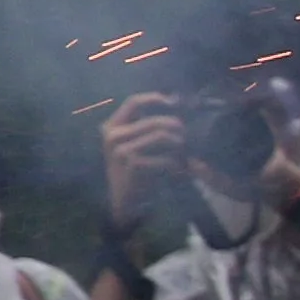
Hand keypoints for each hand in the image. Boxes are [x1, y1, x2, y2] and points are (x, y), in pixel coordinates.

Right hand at [100, 94, 185, 223]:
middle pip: (155, 120)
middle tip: (186, 139)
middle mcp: (112, 135)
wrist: (126, 200)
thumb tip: (175, 101)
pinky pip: (164, 157)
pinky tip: (177, 170)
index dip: (155, 98)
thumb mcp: (137, 144)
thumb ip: (148, 126)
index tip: (174, 102)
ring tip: (183, 155)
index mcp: (112, 126)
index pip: (133, 101)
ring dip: (179, 145)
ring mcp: (120, 150)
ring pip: (162, 136)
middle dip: (177, 128)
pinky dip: (176, 164)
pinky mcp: (132, 164)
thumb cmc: (137, 170)